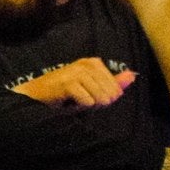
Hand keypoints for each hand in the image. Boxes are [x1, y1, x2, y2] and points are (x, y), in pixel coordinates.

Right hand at [9, 57, 138, 108]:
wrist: (36, 95)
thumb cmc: (64, 93)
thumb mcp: (92, 88)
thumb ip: (113, 83)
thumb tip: (133, 75)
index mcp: (93, 63)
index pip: (115, 87)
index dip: (105, 98)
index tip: (88, 96)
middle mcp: (85, 64)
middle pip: (108, 93)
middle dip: (97, 102)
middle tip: (79, 100)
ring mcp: (75, 72)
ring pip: (99, 97)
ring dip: (88, 105)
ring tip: (74, 101)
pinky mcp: (67, 82)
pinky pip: (87, 101)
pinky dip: (80, 106)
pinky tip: (68, 102)